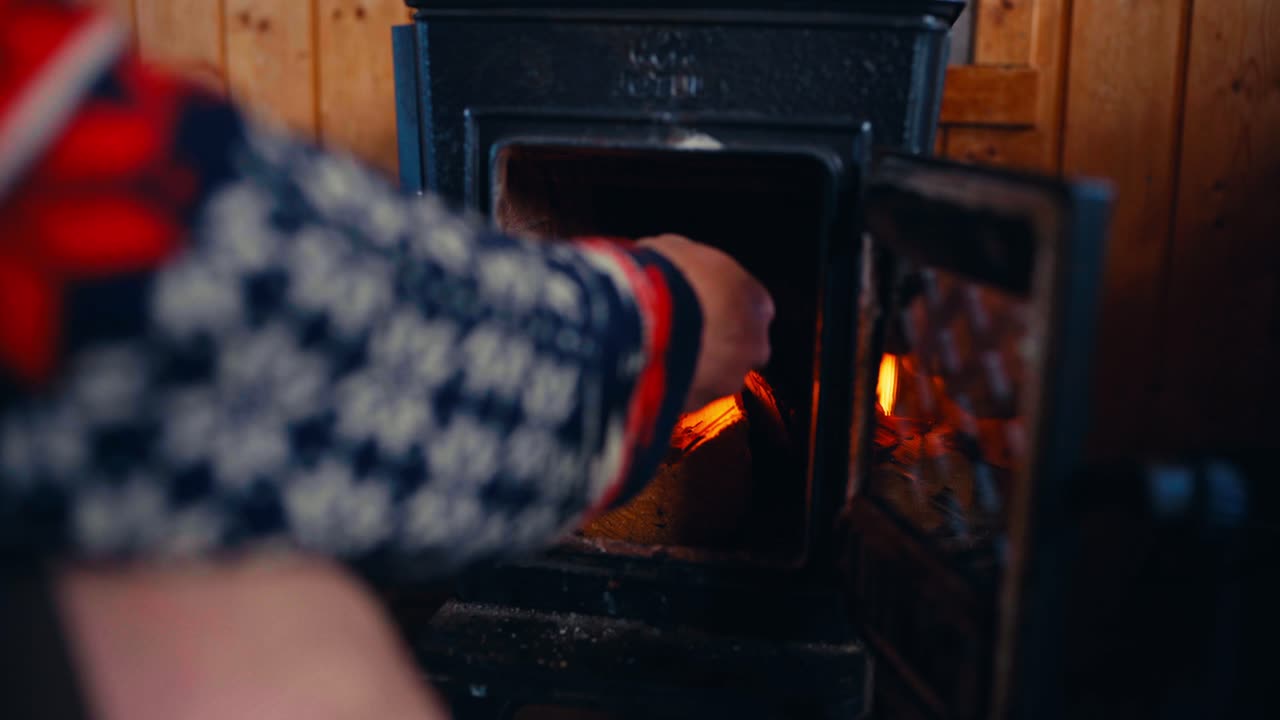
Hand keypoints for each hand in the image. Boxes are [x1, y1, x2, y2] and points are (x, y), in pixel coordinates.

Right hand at [638, 234, 773, 411]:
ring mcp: (729, 379)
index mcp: (757, 301)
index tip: (695, 302)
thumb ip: (688, 263)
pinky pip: (688, 394)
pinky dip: (672, 385)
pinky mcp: (701, 404)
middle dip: (713, 340)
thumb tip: (671, 261)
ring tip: (656, 351)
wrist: (640, 322)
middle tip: (678, 329)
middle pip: (739, 344)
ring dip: (693, 365)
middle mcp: (754, 343)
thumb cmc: (663, 280)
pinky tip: (647, 370)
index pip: (750, 306)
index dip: (719, 304)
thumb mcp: (676, 250)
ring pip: (715, 374)